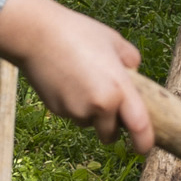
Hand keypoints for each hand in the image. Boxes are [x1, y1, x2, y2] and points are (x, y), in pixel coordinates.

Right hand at [0, 0, 156, 153]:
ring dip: (90, 114)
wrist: (36, 34)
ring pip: (89, 123)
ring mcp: (76, 110)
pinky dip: (72, 105)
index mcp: (119, 88)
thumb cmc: (78, 32)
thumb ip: (130, 60)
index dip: (144, 143)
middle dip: (111, 128)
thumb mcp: (113, 40)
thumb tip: (134, 74)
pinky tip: (66, 80)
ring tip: (81, 81)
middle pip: (111, 134)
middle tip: (108, 108)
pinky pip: (71, 114)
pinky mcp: (58, 111)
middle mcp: (100, 105)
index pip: (140, 127)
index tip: (144, 148)